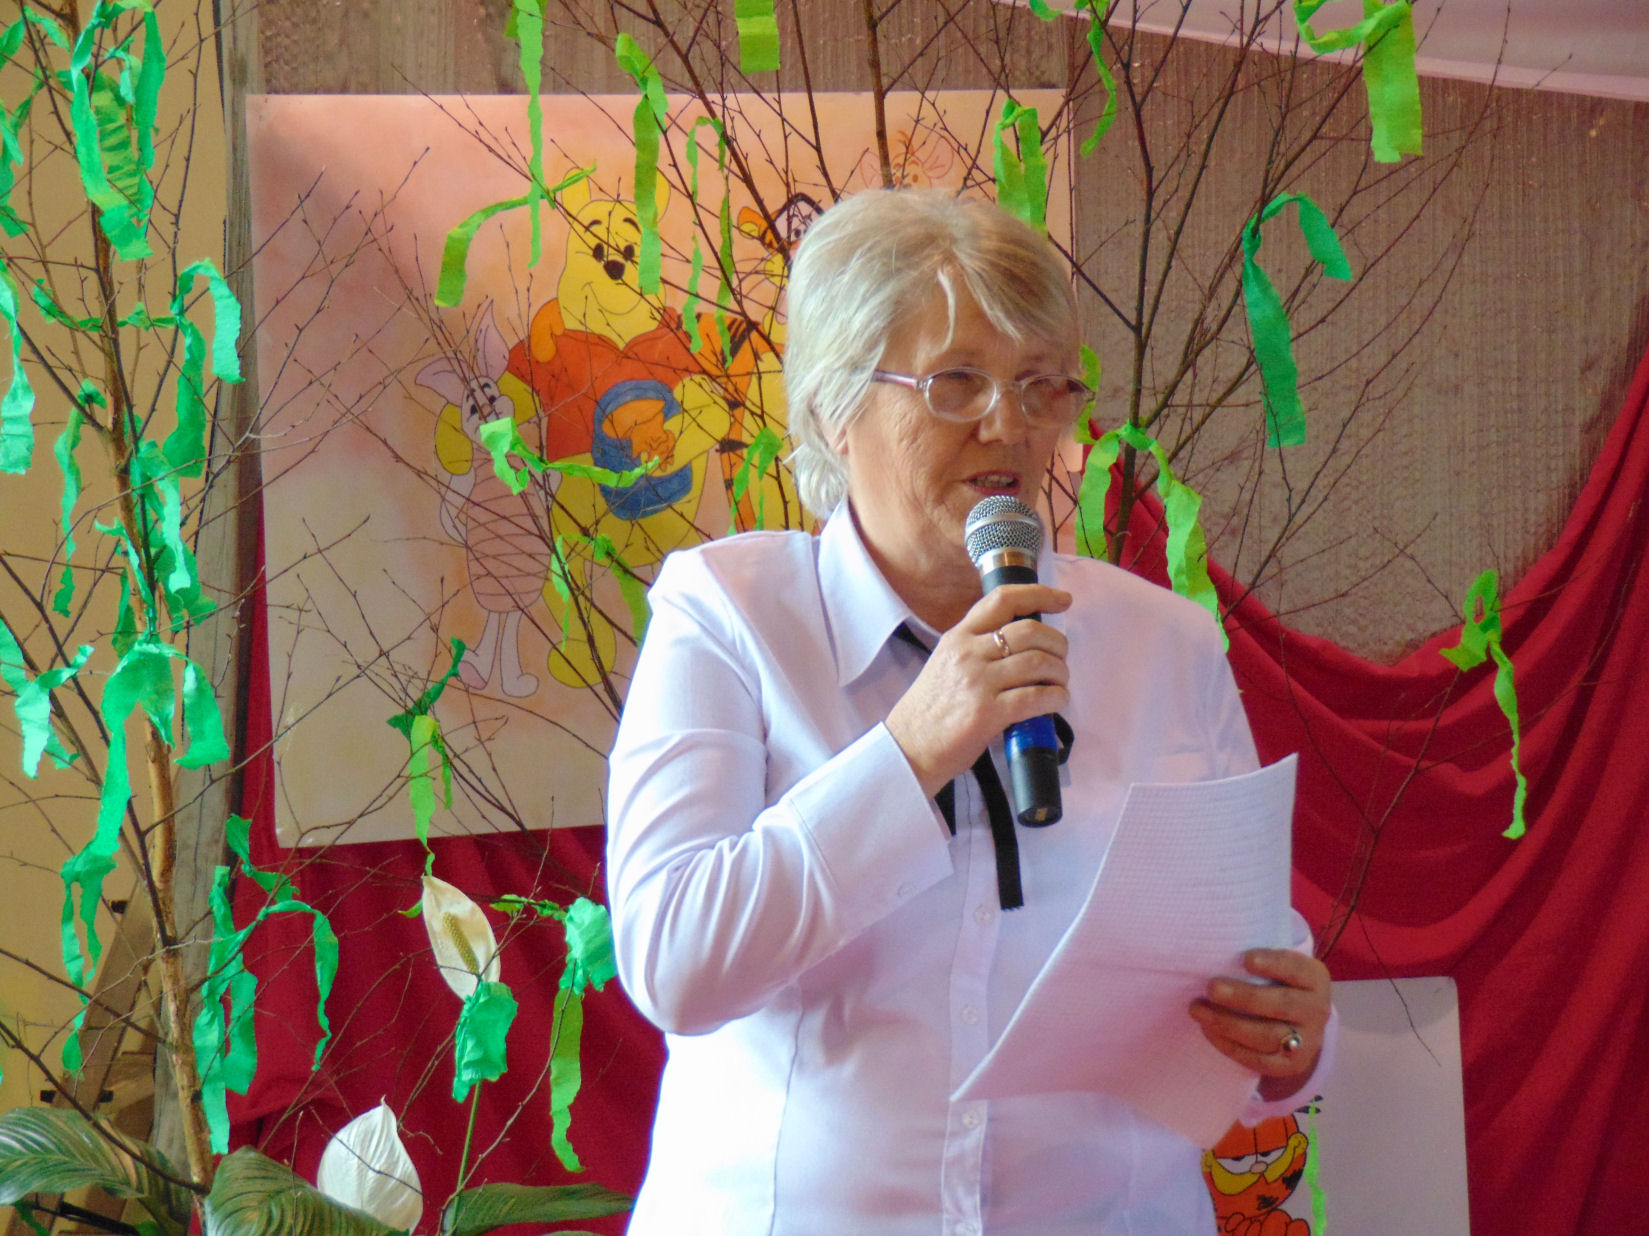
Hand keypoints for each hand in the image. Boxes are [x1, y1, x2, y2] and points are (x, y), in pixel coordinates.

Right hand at [885, 583, 1070, 796]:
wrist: (909, 747)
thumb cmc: (930, 709)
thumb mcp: (946, 663)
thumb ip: (977, 648)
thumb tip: (1023, 646)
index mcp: (957, 636)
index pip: (1002, 600)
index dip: (1038, 594)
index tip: (1062, 600)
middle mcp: (968, 653)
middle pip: (1029, 631)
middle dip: (1057, 643)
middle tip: (1060, 659)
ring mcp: (978, 682)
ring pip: (1038, 662)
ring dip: (1059, 672)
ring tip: (1058, 683)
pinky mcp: (988, 713)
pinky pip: (1035, 697)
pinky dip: (1056, 697)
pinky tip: (1056, 701)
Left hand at [1190, 949, 1330, 1100]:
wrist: (1297, 1025)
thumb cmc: (1276, 982)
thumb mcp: (1278, 964)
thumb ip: (1257, 955)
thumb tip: (1219, 944)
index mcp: (1314, 979)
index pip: (1298, 969)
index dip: (1274, 964)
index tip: (1247, 958)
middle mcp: (1317, 1010)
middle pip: (1283, 1005)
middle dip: (1244, 997)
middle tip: (1211, 987)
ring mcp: (1307, 1041)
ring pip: (1269, 1036)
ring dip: (1228, 1023)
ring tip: (1198, 1010)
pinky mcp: (1290, 1066)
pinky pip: (1259, 1060)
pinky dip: (1230, 1046)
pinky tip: (1207, 1029)